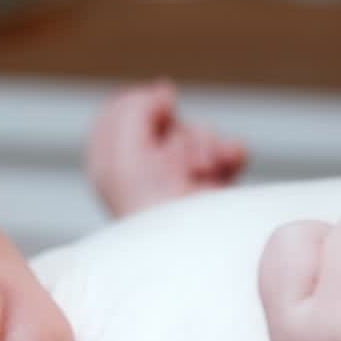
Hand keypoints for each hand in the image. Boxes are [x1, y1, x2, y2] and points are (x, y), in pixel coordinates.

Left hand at [85, 81, 247, 217]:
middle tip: (171, 155)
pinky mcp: (216, 190)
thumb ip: (135, 109)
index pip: (120, 114)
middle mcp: (145, 172)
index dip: (137, 106)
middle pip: (164, 121)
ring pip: (198, 133)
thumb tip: (164, 91)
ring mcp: (183, 181)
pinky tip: (221, 164)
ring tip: (199, 168)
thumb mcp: (121, 151)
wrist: (186, 248)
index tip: (150, 113)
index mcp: (111, 165)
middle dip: (174, 130)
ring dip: (202, 144)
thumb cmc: (146, 207)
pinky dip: (229, 152)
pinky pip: (229, 150)